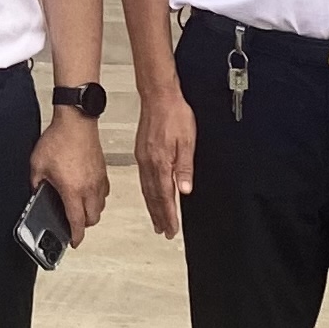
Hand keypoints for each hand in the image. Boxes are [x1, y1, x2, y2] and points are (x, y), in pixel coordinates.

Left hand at [31, 110, 109, 244]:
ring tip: (78, 209)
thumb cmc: (58, 139)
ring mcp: (98, 180)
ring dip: (91, 212)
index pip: (77, 222)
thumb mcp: (37, 165)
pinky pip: (104, 193)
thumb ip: (35, 183)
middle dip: (82, 225)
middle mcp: (89, 188)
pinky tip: (87, 192)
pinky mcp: (103, 171)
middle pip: (92, 219)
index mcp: (72, 190)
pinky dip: (97, 198)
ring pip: (100, 207)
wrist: (76, 121)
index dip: (75, 237)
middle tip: (72, 223)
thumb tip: (36, 193)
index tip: (73, 242)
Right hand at [134, 86, 197, 241]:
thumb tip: (184, 190)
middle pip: (152, 197)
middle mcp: (148, 163)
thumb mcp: (187, 142)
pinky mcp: (140, 152)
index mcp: (160, 162)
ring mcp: (142, 158)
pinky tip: (150, 194)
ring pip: (146, 189)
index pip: (164, 196)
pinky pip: (143, 179)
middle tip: (163, 231)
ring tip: (157, 219)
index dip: (168, 215)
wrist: (159, 96)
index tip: (171, 229)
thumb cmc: (174, 114)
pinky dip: (147, 192)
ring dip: (152, 206)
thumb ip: (185, 168)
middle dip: (159, 216)